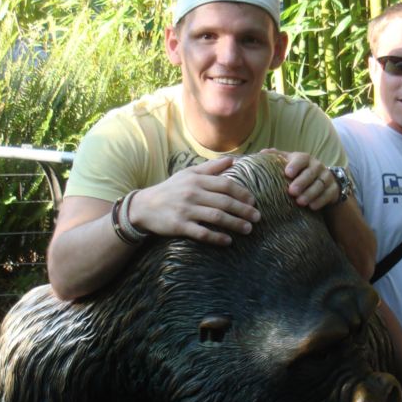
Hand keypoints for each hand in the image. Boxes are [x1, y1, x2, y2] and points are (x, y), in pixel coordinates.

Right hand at [130, 156, 259, 245]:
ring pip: (216, 217)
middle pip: (224, 202)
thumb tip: (232, 160)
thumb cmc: (170, 189)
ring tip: (248, 229)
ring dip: (235, 224)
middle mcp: (192, 194)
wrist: (144, 206)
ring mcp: (186, 210)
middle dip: (244, 210)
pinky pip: (202, 233)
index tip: (253, 201)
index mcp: (197, 180)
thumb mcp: (188, 174)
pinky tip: (228, 240)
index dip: (242, 193)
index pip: (225, 185)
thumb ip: (211, 168)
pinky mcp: (179, 226)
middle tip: (257, 217)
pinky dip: (216, 237)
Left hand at [262, 148, 338, 209]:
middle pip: (311, 172)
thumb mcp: (289, 163)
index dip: (295, 165)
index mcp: (305, 159)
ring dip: (310, 193)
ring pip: (320, 184)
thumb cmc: (300, 172)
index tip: (288, 173)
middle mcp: (317, 166)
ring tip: (300, 202)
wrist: (323, 182)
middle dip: (302, 182)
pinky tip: (312, 207)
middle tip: (292, 192)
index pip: (301, 159)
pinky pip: (328, 195)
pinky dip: (320, 201)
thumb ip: (277, 158)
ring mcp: (327, 177)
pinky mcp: (333, 189)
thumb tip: (261, 153)